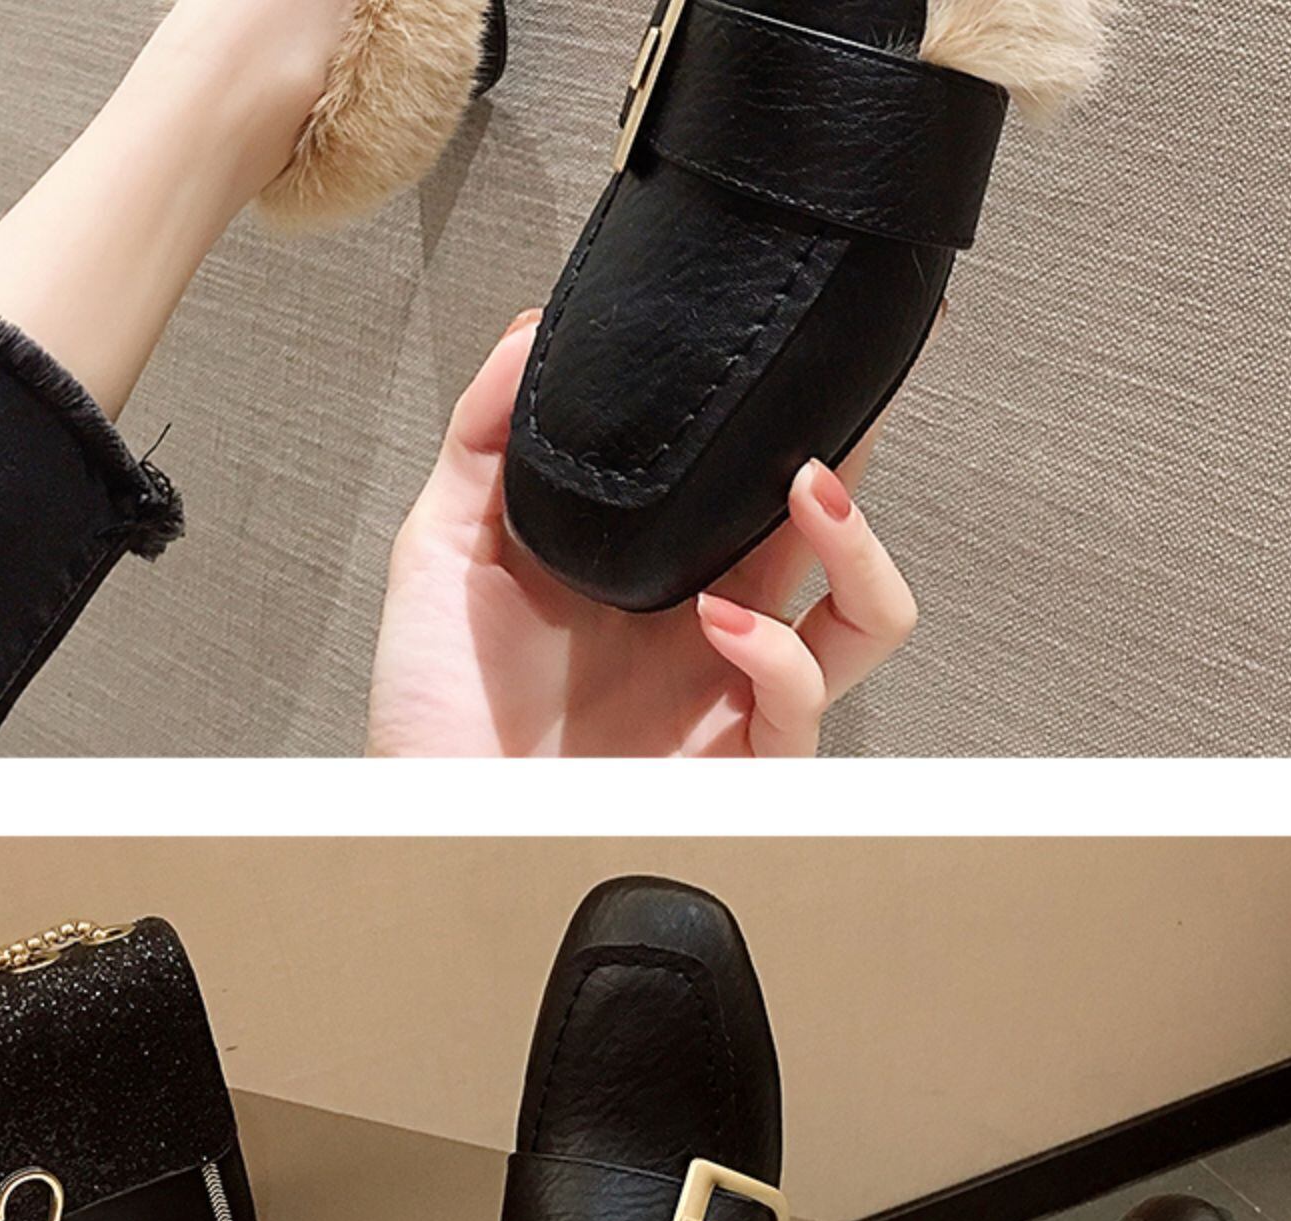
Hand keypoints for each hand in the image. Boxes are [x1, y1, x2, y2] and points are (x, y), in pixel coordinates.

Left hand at [367, 314, 919, 756]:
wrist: (428, 818)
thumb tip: (532, 333)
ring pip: (861, 619)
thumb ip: (484, 438)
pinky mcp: (735, 764)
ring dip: (856, 549)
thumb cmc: (435, 717)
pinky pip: (800, 703)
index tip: (807, 340)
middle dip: (856, 453)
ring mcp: (729, 694)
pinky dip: (777, 652)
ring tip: (808, 494)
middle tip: (841, 395)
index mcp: (655, 569)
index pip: (752, 479)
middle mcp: (709, 628)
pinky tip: (723, 620)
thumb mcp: (442, 548)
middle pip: (829, 532)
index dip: (796, 414)